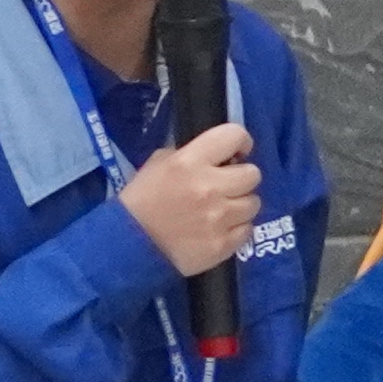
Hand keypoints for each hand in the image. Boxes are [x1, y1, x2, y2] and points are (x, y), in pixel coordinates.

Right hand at [119, 123, 259, 272]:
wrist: (128, 245)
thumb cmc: (143, 200)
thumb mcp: (159, 164)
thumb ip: (191, 154)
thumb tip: (221, 155)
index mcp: (191, 162)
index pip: (234, 136)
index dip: (240, 142)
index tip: (236, 153)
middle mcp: (209, 187)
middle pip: (253, 174)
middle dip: (241, 178)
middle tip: (227, 186)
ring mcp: (218, 218)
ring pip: (253, 203)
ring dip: (240, 205)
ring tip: (222, 210)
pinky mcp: (222, 245)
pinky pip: (247, 230)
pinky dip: (237, 229)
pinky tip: (220, 229)